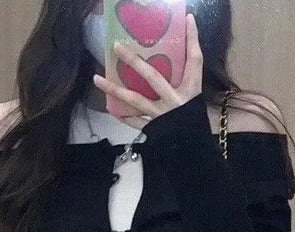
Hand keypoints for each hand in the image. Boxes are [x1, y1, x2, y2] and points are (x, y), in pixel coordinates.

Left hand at [92, 12, 202, 129]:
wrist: (193, 149)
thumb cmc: (195, 122)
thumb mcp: (196, 97)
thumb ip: (188, 75)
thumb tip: (182, 49)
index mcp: (191, 90)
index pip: (195, 60)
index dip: (193, 39)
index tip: (188, 19)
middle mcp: (175, 100)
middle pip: (153, 76)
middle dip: (134, 60)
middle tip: (116, 46)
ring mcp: (161, 115)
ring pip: (135, 100)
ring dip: (115, 89)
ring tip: (97, 78)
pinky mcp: (153, 129)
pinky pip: (134, 120)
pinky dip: (123, 115)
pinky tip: (111, 107)